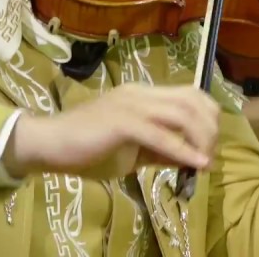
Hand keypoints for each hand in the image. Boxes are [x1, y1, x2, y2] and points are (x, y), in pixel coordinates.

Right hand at [2, 83, 219, 179]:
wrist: (47, 144)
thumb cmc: (85, 149)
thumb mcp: (132, 151)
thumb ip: (160, 150)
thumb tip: (190, 158)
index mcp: (144, 95)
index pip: (189, 94)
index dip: (208, 117)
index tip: (211, 145)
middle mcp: (141, 94)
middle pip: (192, 100)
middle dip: (210, 128)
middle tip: (210, 155)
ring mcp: (131, 105)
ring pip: (182, 113)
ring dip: (201, 139)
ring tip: (204, 161)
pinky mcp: (122, 122)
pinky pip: (161, 135)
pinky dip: (184, 150)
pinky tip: (196, 165)